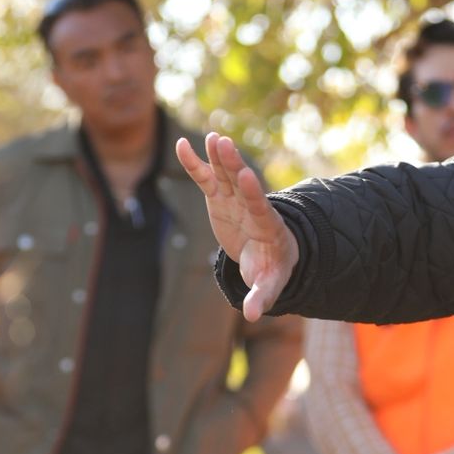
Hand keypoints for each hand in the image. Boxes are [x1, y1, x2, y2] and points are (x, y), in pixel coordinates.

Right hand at [174, 132, 298, 321]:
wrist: (268, 253)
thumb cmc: (272, 269)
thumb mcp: (269, 285)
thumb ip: (261, 297)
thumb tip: (251, 316)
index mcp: (268, 227)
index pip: (261, 207)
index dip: (254, 193)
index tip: (247, 176)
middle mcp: (252, 207)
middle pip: (242, 183)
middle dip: (234, 165)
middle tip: (224, 145)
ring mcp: (235, 199)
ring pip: (226, 174)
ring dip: (219, 156)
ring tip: (213, 137)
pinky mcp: (219, 197)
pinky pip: (205, 177)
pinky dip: (194, 162)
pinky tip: (181, 144)